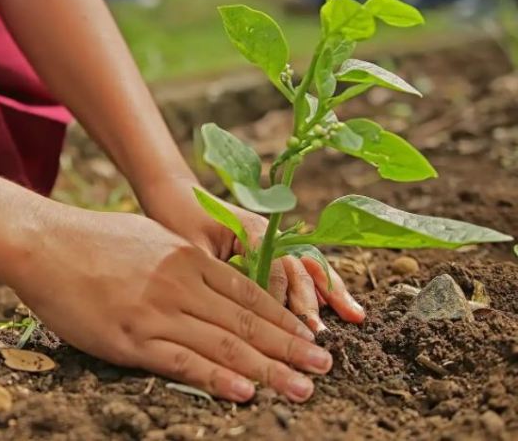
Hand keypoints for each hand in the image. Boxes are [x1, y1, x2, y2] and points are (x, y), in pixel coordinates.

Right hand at [5, 207, 333, 402]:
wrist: (43, 243)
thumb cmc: (92, 239)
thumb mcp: (149, 237)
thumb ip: (182, 260)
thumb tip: (210, 276)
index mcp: (187, 258)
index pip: (248, 294)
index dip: (284, 319)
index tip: (310, 336)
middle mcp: (180, 284)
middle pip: (247, 322)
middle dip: (290, 347)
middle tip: (324, 367)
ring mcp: (157, 312)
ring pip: (224, 345)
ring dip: (269, 369)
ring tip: (302, 387)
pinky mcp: (131, 338)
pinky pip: (183, 362)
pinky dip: (217, 378)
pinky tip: (246, 392)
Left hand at [141, 179, 364, 332]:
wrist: (175, 194)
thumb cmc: (177, 219)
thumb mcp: (191, 249)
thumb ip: (216, 274)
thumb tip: (234, 310)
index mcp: (251, 230)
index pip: (274, 268)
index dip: (279, 299)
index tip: (283, 328)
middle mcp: (269, 233)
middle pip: (297, 268)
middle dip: (310, 302)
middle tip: (318, 334)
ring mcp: (274, 240)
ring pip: (308, 267)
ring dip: (330, 292)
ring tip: (355, 316)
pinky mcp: (272, 248)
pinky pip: (302, 268)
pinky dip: (323, 286)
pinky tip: (344, 306)